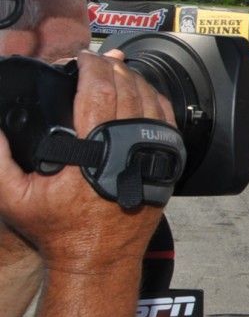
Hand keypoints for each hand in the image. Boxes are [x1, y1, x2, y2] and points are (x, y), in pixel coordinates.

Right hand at [0, 51, 171, 274]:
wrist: (98, 259)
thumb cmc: (59, 231)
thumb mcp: (15, 198)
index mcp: (92, 152)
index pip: (98, 91)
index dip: (90, 67)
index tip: (80, 57)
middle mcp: (127, 149)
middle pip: (126, 90)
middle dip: (112, 67)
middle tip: (97, 57)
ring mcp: (150, 157)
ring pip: (150, 101)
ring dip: (134, 80)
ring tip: (116, 69)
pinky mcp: (165, 166)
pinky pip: (166, 121)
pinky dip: (155, 100)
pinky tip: (141, 93)